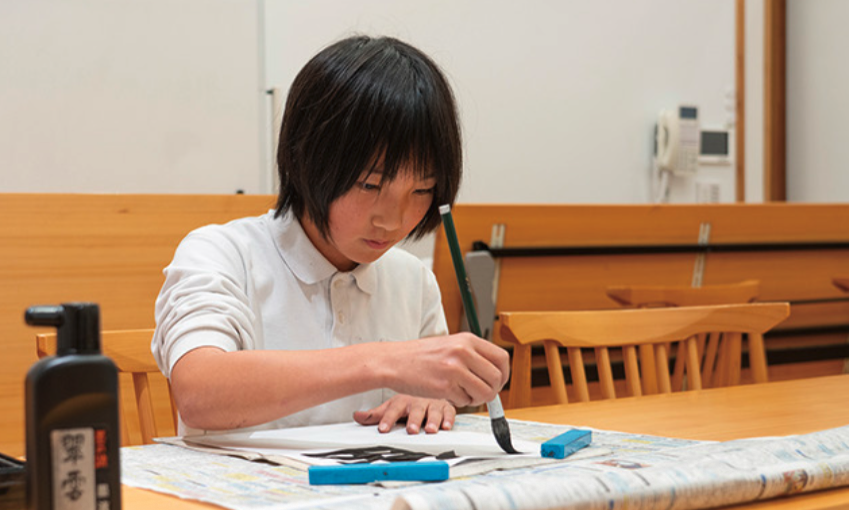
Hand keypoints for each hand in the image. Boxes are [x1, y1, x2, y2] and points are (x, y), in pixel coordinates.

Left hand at [353, 395, 455, 433]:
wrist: (432, 386)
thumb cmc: (411, 400)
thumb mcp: (392, 406)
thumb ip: (376, 414)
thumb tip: (356, 416)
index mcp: (403, 400)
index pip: (393, 409)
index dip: (388, 419)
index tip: (383, 429)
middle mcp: (418, 401)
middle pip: (415, 410)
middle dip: (413, 420)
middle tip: (411, 430)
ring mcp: (433, 403)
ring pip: (433, 411)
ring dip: (432, 420)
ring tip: (430, 429)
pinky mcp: (447, 407)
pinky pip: (449, 412)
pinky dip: (448, 419)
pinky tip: (446, 426)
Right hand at [381, 332, 509, 407]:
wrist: (393, 361)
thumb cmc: (420, 356)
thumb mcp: (450, 345)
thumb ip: (472, 355)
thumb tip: (495, 374)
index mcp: (467, 340)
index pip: (501, 358)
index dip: (504, 374)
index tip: (498, 382)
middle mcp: (463, 352)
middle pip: (496, 378)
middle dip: (492, 390)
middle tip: (481, 393)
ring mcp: (454, 369)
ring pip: (485, 392)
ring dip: (477, 398)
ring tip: (463, 393)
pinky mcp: (445, 386)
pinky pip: (465, 401)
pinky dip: (459, 401)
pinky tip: (446, 392)